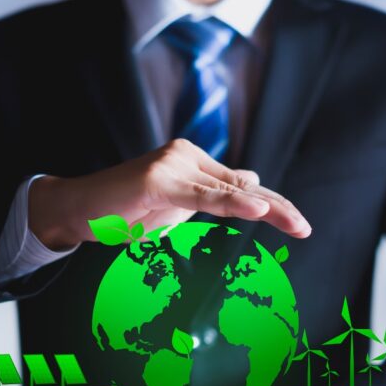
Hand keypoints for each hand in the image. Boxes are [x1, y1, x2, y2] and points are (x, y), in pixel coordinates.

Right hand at [29, 139, 311, 249]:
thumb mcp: (177, 206)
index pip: (242, 185)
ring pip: (226, 190)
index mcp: (195, 165)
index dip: (273, 204)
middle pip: (243, 185)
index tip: (298, 224)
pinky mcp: (157, 178)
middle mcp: (188, 157)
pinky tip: (256, 208)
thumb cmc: (126, 210)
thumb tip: (250, 181)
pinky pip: (201, 196)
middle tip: (305, 228)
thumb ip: (212, 193)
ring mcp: (172, 165)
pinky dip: (229, 202)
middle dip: (277, 208)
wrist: (80, 209)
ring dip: (264, 208)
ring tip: (294, 222)